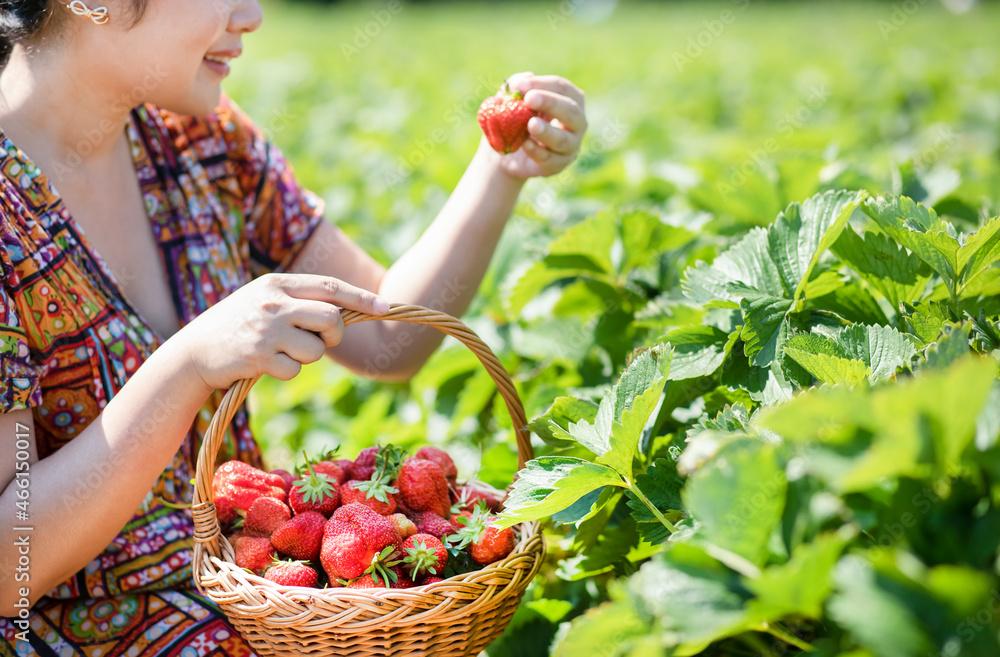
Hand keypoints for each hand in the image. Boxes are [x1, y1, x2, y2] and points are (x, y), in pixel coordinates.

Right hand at [172, 273, 389, 390]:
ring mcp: (266, 329)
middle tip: (320, 340)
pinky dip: (286, 372)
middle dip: (334, 335)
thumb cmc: (238, 325)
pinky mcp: (259, 356)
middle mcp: (274, 302)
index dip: (361, 298)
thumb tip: (345, 309)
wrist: (194, 351)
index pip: (330, 286)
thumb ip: (300, 300)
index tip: (385, 307)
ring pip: (316, 349)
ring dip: (306, 356)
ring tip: (280, 351)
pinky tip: (265, 365)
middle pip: (332, 319)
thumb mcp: (265, 300)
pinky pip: (295, 370)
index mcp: (278, 283)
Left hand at [490, 71, 587, 179]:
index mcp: (570, 100)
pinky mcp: (558, 165)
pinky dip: (537, 151)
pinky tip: (525, 144)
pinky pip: (550, 159)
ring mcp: (571, 146)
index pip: (562, 88)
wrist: (510, 152)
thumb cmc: (517, 119)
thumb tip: (525, 76)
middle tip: (530, 99)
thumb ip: (518, 86)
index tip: (520, 85)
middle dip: (551, 103)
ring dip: (547, 131)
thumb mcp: (514, 100)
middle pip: (571, 111)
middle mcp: (577, 123)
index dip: (542, 84)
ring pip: (563, 139)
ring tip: (531, 124)